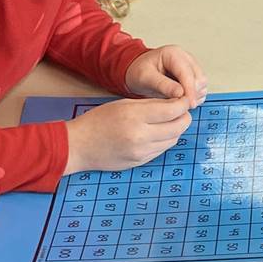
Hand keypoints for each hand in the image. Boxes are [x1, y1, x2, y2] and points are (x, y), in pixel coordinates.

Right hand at [64, 97, 192, 173]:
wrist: (79, 146)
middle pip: (179, 127)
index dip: (183, 104)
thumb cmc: (98, 121)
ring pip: (173, 139)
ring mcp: (141, 153)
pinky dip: (165, 140)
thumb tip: (174, 103)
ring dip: (175, 129)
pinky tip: (157, 133)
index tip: (183, 99)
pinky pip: (162, 149)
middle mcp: (140, 136)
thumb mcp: (122, 104)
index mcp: (135, 117)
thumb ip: (150, 104)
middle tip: (180, 110)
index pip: (173, 110)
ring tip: (167, 121)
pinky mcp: (141, 162)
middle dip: (184, 116)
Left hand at [125, 45, 207, 104]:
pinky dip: (194, 96)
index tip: (189, 104)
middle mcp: (185, 58)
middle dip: (192, 94)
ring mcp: (190, 66)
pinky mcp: (192, 75)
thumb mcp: (145, 78)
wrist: (137, 72)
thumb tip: (180, 93)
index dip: (190, 90)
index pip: (187, 73)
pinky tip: (181, 100)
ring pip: (202, 84)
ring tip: (178, 102)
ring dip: (194, 96)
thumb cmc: (139, 71)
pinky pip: (200, 88)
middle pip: (199, 78)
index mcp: (173, 54)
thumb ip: (163, 85)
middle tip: (180, 105)